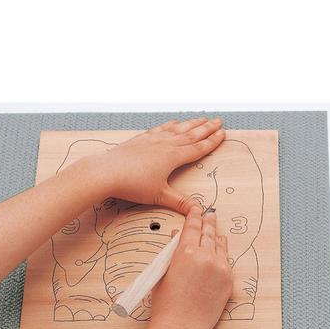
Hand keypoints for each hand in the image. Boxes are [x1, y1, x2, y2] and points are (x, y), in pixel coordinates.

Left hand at [84, 118, 224, 214]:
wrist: (107, 172)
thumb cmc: (132, 184)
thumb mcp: (159, 196)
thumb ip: (179, 202)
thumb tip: (196, 210)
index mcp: (173, 157)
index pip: (198, 148)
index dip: (212, 142)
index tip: (223, 134)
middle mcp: (165, 144)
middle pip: (191, 134)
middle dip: (206, 128)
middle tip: (218, 121)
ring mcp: (153, 139)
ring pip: (177, 129)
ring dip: (191, 123)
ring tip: (201, 118)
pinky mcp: (141, 139)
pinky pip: (160, 128)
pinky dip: (170, 124)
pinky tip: (174, 122)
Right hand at [150, 206, 232, 328]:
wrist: (181, 325)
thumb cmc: (166, 302)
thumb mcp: (163, 272)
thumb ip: (172, 252)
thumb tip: (175, 237)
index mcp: (186, 252)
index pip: (192, 227)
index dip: (194, 216)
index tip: (196, 209)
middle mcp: (206, 256)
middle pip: (208, 233)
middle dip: (207, 222)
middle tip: (209, 214)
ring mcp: (220, 268)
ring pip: (219, 245)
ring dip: (216, 235)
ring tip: (215, 229)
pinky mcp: (228, 280)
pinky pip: (226, 260)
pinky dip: (223, 252)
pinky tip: (221, 248)